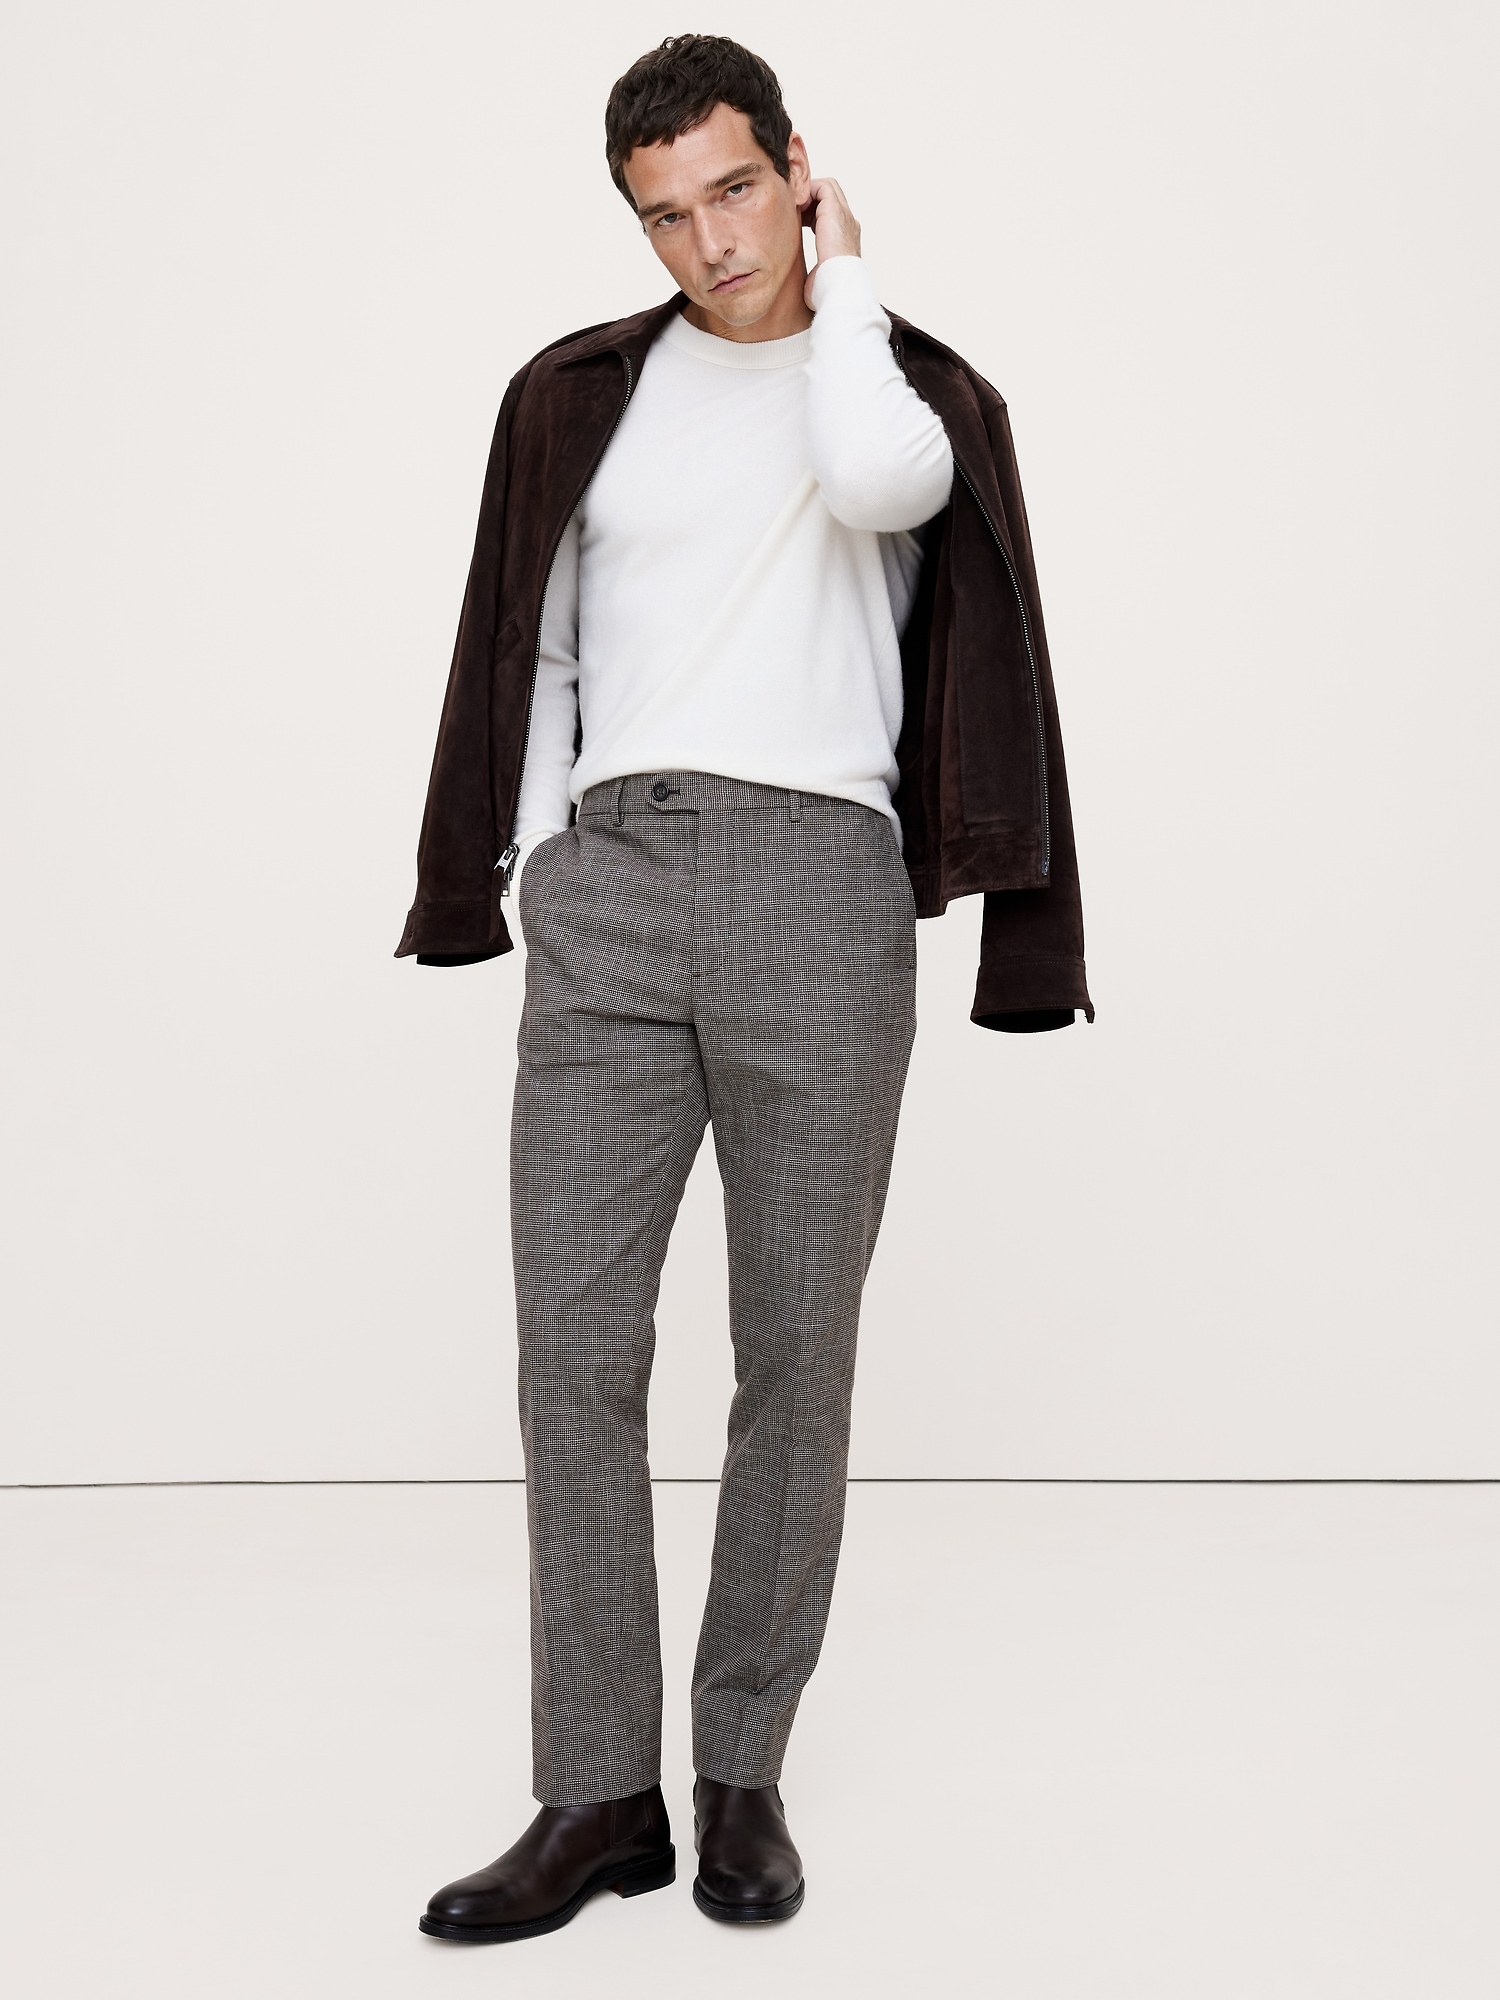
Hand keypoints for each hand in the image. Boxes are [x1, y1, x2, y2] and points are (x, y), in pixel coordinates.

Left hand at [800, 177, 861, 306]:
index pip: (829, 217)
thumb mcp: (818, 278)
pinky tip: (794, 206)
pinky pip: (822, 186)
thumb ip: (813, 272)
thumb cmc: (827, 291)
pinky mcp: (835, 210)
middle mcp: (848, 224)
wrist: (838, 287)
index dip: (811, 214)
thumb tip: (801, 283)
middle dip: (809, 201)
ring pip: (826, 188)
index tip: (794, 224)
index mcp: (845, 239)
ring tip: (792, 207)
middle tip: (791, 212)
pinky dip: (807, 191)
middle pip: (829, 198)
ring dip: (807, 194)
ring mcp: (844, 215)